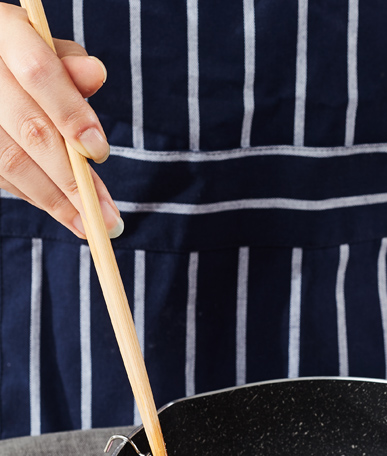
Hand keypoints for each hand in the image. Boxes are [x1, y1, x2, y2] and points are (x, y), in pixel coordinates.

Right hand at [0, 3, 121, 236]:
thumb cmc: (21, 53)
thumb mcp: (44, 46)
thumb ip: (70, 65)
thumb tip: (96, 74)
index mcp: (1, 30)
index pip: (38, 73)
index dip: (71, 115)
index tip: (101, 154)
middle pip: (29, 129)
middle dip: (74, 180)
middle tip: (109, 218)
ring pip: (9, 161)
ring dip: (55, 201)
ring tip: (91, 226)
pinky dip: (34, 195)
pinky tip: (62, 209)